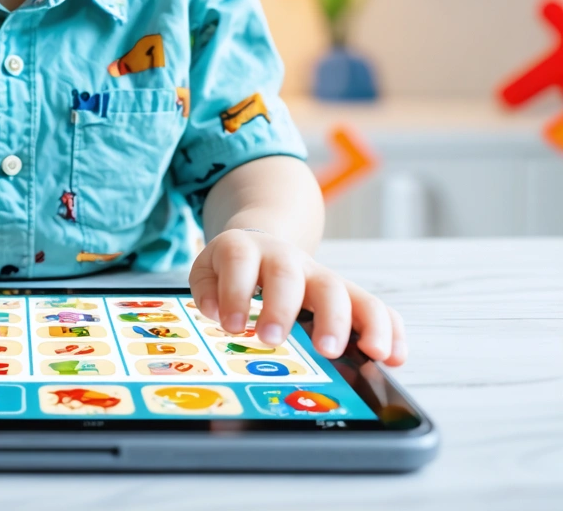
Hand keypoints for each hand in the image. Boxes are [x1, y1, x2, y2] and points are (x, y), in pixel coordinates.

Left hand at [189, 228, 406, 364]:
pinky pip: (375, 306)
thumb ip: (207, 288)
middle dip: (282, 307)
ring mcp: (320, 276)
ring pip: (340, 290)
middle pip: (289, 275)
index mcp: (247, 250)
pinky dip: (388, 329)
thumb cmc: (237, 267)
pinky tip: (394, 357)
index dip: (235, 290)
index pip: (240, 260)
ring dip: (346, 322)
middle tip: (272, 339)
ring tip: (356, 353)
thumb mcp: (210, 268)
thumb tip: (216, 312)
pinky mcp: (347, 294)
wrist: (265, 243)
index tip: (232, 324)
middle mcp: (287, 260)